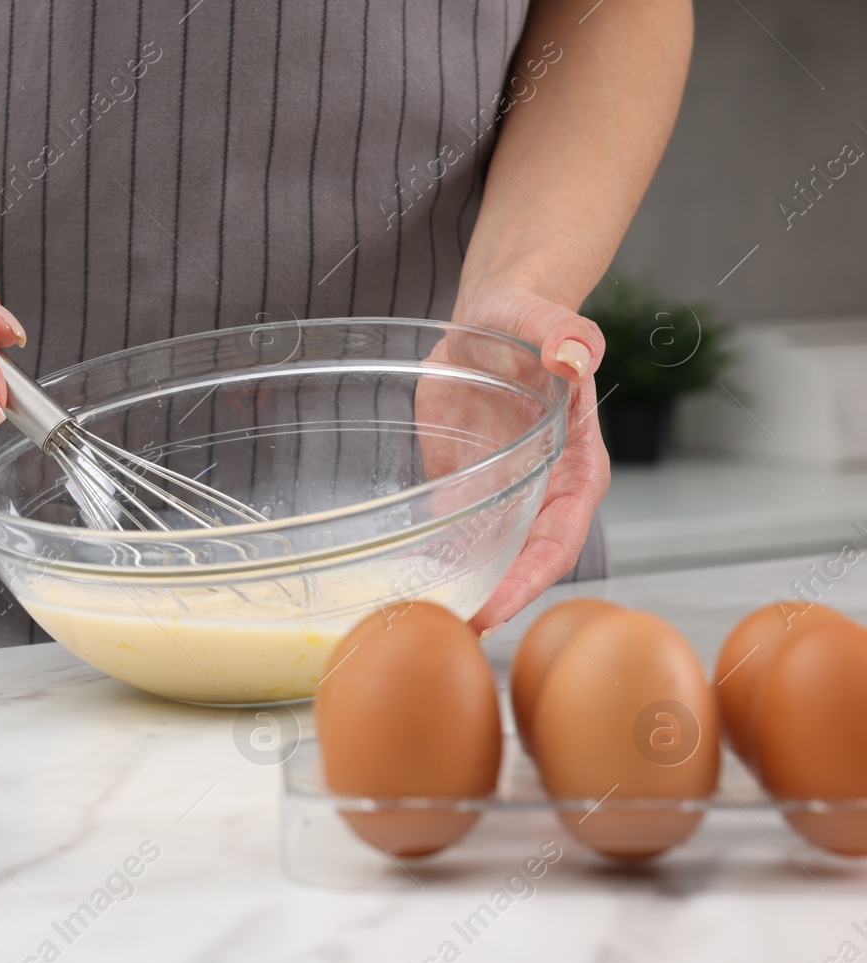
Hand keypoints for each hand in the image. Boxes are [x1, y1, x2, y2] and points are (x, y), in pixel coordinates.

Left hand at [453, 284, 610, 633]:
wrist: (490, 320)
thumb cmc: (525, 319)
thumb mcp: (542, 319)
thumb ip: (565, 332)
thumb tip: (575, 353)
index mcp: (575, 467)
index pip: (559, 539)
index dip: (528, 580)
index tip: (494, 609)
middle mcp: (543, 493)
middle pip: (523, 565)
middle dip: (492, 601)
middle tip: (446, 630)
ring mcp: (503, 497)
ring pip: (489, 559)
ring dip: (462, 591)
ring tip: (418, 622)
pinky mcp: (465, 491)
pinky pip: (454, 537)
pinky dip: (435, 564)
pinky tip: (402, 588)